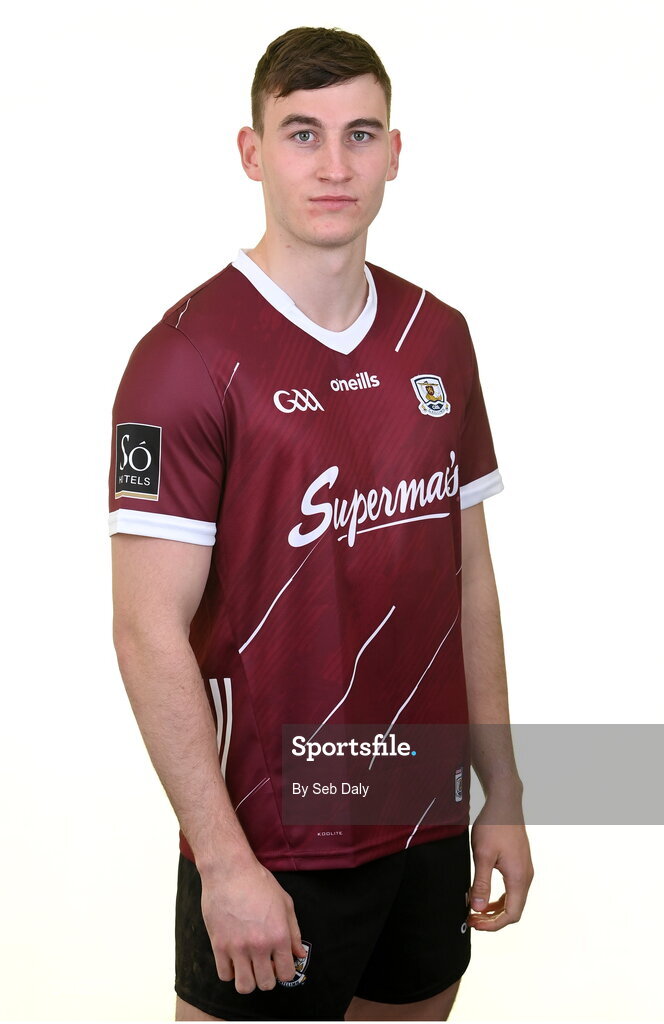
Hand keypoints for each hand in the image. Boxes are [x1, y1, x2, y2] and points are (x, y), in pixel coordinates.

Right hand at [199, 858, 307, 994]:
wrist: (230, 870)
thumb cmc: (259, 882)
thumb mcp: (285, 903)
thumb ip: (294, 932)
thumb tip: (299, 955)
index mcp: (279, 935)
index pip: (287, 974)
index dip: (284, 971)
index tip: (279, 963)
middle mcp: (260, 945)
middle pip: (266, 984)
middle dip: (267, 978)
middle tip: (263, 964)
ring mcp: (238, 947)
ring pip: (244, 986)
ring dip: (248, 980)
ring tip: (248, 966)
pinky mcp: (218, 945)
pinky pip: (224, 975)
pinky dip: (230, 971)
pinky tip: (233, 958)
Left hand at [467, 800, 533, 930]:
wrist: (505, 802)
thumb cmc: (494, 825)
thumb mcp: (483, 855)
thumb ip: (481, 883)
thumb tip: (478, 908)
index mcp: (519, 877)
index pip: (511, 914)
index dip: (493, 925)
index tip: (474, 924)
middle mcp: (526, 876)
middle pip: (514, 910)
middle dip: (493, 919)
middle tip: (472, 919)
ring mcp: (524, 869)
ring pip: (514, 900)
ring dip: (496, 909)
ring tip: (476, 910)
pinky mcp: (520, 863)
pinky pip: (513, 888)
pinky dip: (500, 897)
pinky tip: (485, 895)